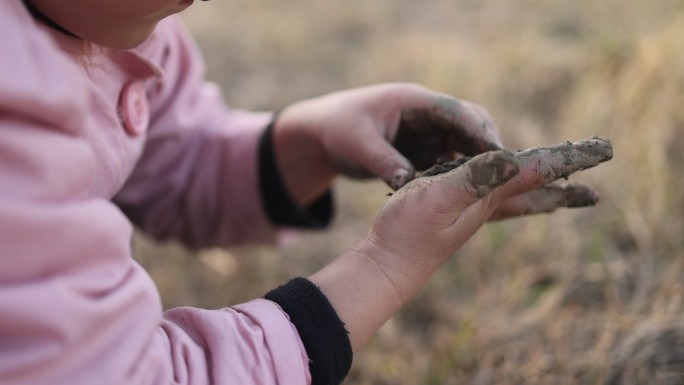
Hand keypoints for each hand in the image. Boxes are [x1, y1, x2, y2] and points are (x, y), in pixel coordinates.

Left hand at [273, 83, 502, 205]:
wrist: (322, 133)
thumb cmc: (338, 129)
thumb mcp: (358, 144)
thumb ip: (384, 161)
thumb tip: (409, 183)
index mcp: (414, 101)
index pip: (457, 113)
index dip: (480, 133)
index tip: (498, 157)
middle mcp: (427, 114)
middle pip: (471, 125)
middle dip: (487, 149)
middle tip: (502, 178)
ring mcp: (427, 132)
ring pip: (464, 145)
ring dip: (476, 164)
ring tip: (489, 191)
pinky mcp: (423, 149)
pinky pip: (450, 161)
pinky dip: (459, 174)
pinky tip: (464, 195)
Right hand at [310, 137, 612, 349]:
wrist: (387, 265)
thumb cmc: (408, 232)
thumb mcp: (438, 198)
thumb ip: (473, 178)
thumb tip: (510, 159)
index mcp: (489, 197)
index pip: (537, 172)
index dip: (569, 159)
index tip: (604, 150)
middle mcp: (487, 206)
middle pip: (535, 194)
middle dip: (565, 187)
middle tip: (593, 195)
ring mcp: (470, 213)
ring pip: (516, 197)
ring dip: (541, 190)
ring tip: (558, 190)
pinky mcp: (451, 214)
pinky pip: (490, 198)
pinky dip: (505, 190)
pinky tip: (498, 192)